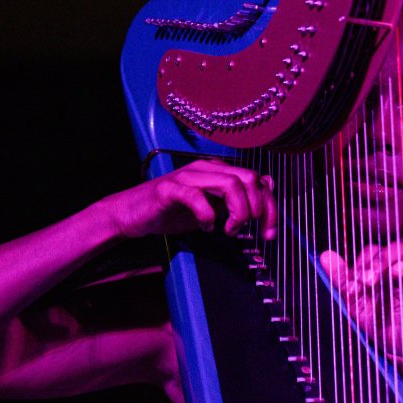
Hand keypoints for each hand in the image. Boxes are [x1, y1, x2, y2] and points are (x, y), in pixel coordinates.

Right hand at [99, 159, 276, 241]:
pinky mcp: (169, 189)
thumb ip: (237, 199)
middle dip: (258, 209)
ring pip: (229, 184)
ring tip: (229, 230)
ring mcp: (187, 177)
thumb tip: (267, 186)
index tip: (270, 233)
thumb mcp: (213, 207)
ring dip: (237, 211)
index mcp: (218, 172)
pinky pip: (196, 197)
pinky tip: (206, 228)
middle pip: (248, 179)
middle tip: (250, 231)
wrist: (132, 214)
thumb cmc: (172, 212)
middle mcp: (206, 168)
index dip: (270, 208)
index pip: (256, 181)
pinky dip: (207, 215)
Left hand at [319, 243, 402, 387]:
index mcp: (389, 273)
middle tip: (368, 281)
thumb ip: (345, 285)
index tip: (354, 286)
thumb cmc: (397, 334)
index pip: (376, 253)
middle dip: (382, 261)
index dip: (363, 263)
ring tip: (399, 274)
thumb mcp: (364, 313)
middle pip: (399, 250)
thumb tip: (324, 255)